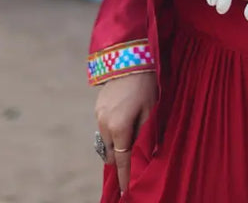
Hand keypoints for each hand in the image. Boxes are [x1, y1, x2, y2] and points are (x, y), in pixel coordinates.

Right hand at [95, 72, 157, 192]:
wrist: (129, 59)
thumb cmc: (145, 86)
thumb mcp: (150, 113)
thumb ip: (145, 136)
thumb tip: (144, 155)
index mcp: (119, 129)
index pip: (121, 161)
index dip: (124, 177)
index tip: (125, 192)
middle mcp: (104, 125)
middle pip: (110, 154)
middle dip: (119, 160)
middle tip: (131, 161)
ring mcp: (98, 115)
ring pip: (105, 141)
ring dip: (115, 144)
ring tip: (128, 139)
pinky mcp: (97, 107)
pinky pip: (103, 127)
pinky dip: (111, 131)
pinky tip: (123, 121)